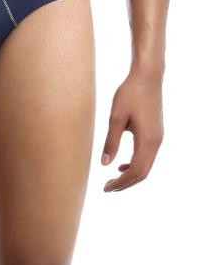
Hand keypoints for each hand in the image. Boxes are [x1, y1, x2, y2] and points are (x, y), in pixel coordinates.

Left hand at [101, 66, 163, 191]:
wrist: (147, 76)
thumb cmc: (130, 93)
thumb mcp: (116, 117)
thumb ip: (111, 141)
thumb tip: (105, 164)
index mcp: (147, 140)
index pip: (136, 171)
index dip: (121, 182)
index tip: (106, 187)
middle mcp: (156, 142)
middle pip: (143, 172)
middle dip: (126, 183)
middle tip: (107, 188)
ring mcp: (158, 138)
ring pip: (146, 165)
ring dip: (131, 175)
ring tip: (113, 179)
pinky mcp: (156, 133)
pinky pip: (148, 156)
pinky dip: (136, 164)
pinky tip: (122, 164)